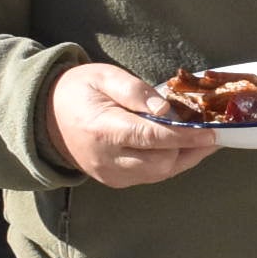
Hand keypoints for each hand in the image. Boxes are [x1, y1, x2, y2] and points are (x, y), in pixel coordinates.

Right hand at [45, 62, 219, 187]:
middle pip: (162, 163)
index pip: (153, 139)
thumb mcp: (104, 76)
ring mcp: (110, 174)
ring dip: (184, 158)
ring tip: (202, 139)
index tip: (212, 132)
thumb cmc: (76, 91)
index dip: (186, 137)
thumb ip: (136, 91)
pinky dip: (169, 162)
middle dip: (190, 149)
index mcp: (103, 130)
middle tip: (211, 131)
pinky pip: (150, 176)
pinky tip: (180, 146)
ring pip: (160, 174)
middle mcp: (107, 159)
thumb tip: (167, 110)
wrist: (44, 116)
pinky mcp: (114, 181)